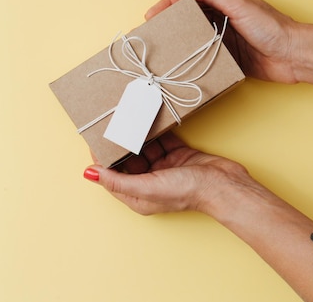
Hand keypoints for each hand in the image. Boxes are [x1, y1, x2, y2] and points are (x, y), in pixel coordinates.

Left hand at [83, 132, 255, 216]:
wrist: (224, 185)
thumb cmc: (187, 191)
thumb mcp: (146, 187)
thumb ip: (117, 181)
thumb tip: (88, 174)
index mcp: (138, 195)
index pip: (112, 175)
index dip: (101, 159)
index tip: (94, 139)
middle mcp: (149, 182)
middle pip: (127, 160)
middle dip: (119, 143)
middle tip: (110, 123)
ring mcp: (164, 167)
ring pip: (143, 147)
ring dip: (136, 134)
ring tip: (125, 117)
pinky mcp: (178, 154)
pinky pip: (161, 140)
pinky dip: (154, 130)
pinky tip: (146, 117)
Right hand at [146, 0, 301, 83]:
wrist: (293, 56)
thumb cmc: (271, 27)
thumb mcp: (238, 4)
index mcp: (224, 1)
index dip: (168, 5)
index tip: (151, 15)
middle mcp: (223, 18)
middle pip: (189, 18)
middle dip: (169, 23)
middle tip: (150, 32)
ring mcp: (225, 38)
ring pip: (194, 37)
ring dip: (179, 41)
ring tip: (161, 48)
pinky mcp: (229, 57)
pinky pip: (205, 56)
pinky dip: (192, 59)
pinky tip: (181, 63)